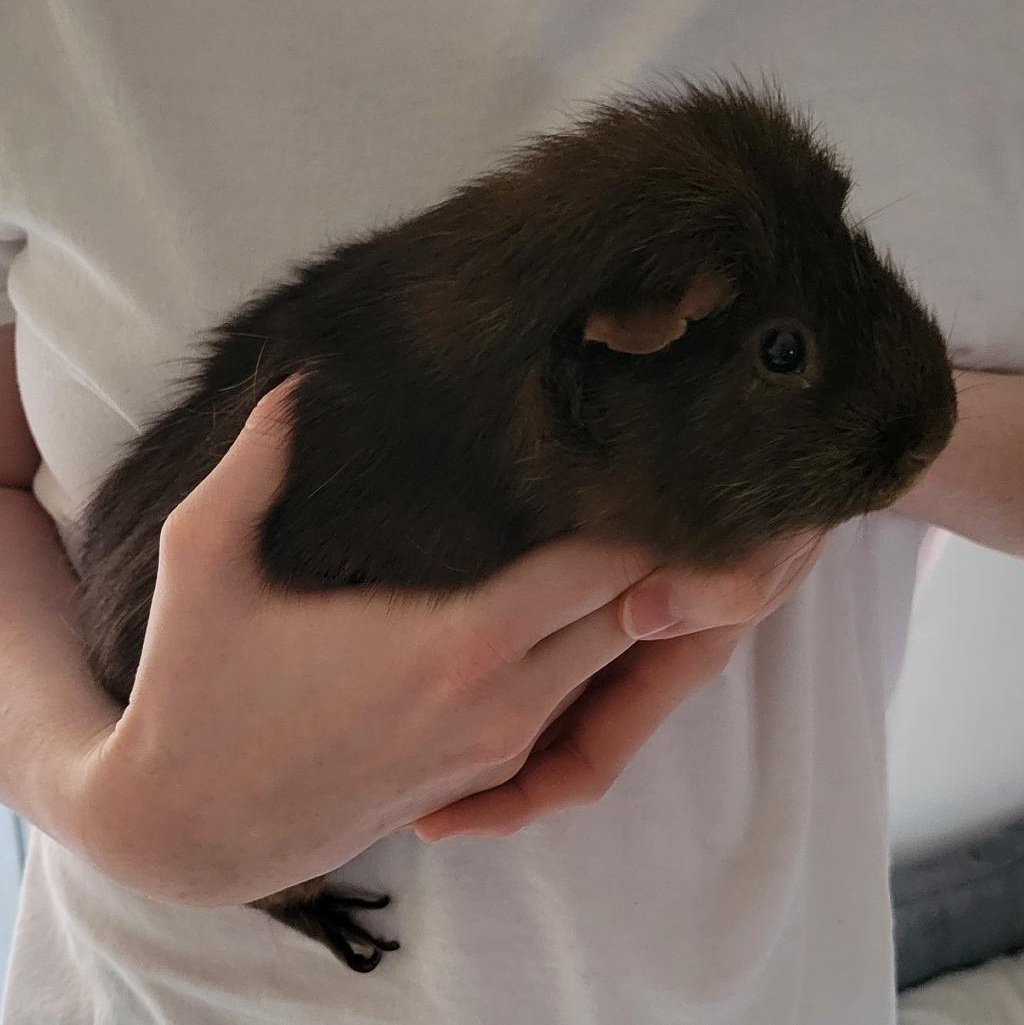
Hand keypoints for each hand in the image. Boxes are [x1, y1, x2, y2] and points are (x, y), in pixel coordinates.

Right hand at [75, 380, 660, 905]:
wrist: (190, 831)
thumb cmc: (196, 689)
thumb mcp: (205, 558)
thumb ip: (258, 459)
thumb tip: (301, 381)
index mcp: (461, 646)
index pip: (605, 566)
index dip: (630, 510)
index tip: (621, 454)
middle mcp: (505, 705)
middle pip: (629, 614)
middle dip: (644, 553)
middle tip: (624, 484)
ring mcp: (503, 750)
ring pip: (609, 664)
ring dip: (618, 602)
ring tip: (595, 530)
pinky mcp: (487, 777)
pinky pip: (572, 704)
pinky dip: (584, 653)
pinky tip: (551, 603)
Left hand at [414, 529, 823, 839]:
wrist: (768, 472)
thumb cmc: (768, 522)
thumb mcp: (755, 555)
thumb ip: (714, 587)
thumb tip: (643, 611)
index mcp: (659, 675)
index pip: (582, 763)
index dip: (518, 800)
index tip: (449, 818)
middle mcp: (627, 666)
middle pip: (548, 744)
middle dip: (487, 778)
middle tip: (404, 792)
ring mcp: (607, 634)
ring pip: (537, 700)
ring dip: (484, 724)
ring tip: (408, 737)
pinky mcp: (591, 595)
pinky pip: (536, 647)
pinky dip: (499, 663)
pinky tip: (447, 653)